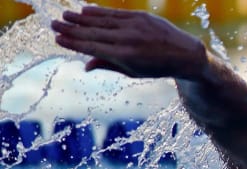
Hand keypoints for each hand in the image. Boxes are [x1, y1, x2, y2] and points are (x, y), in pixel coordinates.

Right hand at [51, 6, 206, 78]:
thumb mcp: (134, 72)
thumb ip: (109, 65)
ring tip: (65, 16)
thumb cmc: (157, 67)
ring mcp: (135, 26)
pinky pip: (115, 14)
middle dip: (71, 29)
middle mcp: (128, 40)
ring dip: (81, 18)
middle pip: (93, 33)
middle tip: (53, 25)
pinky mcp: (141, 17)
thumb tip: (85, 65)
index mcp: (125, 57)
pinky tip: (85, 11)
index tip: (58, 40)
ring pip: (102, 21)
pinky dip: (99, 12)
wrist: (184, 54)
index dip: (74, 43)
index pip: (93, 48)